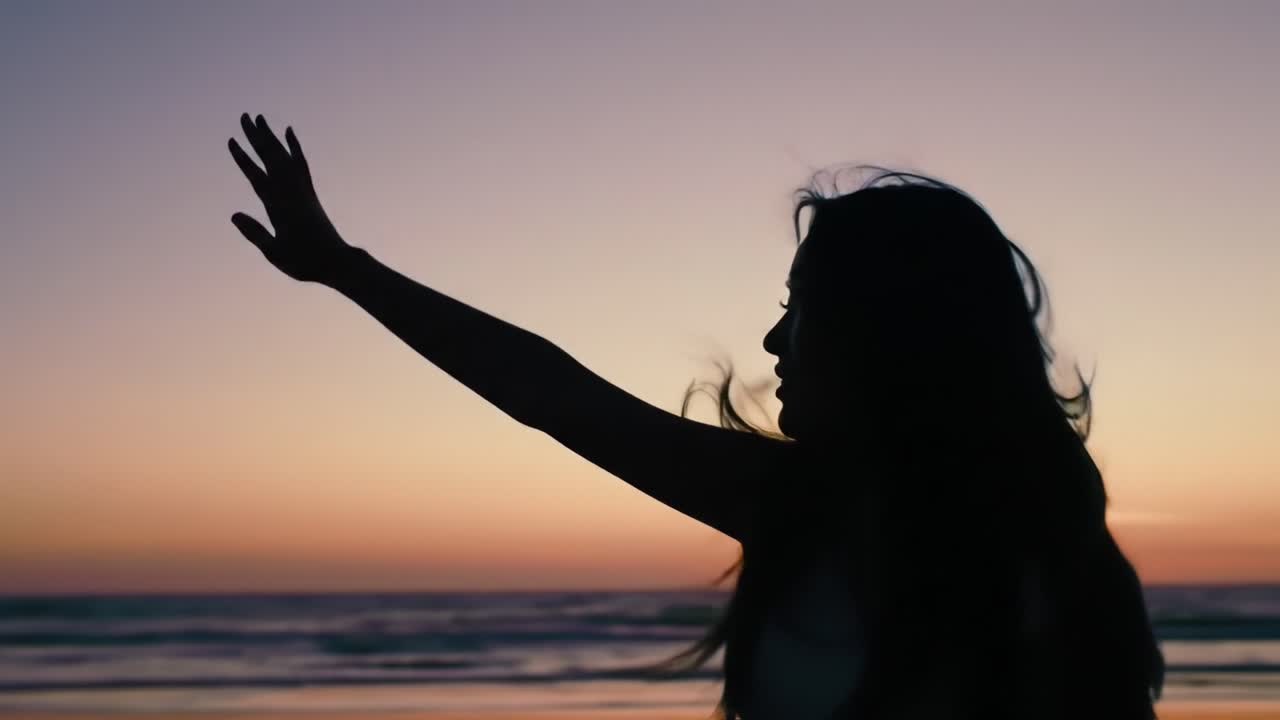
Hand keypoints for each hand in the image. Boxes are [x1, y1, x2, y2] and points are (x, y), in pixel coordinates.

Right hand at [228, 113, 353, 283]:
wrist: (337, 262)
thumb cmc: (305, 262)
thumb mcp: (275, 253)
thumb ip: (255, 233)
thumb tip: (234, 215)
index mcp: (279, 208)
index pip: (258, 177)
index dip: (244, 159)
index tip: (232, 140)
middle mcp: (292, 194)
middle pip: (272, 159)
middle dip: (257, 137)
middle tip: (244, 116)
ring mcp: (302, 191)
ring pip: (285, 157)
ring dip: (272, 137)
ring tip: (260, 118)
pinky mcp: (310, 193)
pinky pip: (301, 164)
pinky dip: (295, 147)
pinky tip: (289, 133)